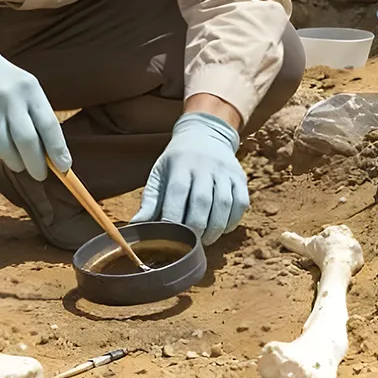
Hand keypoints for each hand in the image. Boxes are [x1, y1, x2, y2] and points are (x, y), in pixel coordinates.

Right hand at [0, 32, 68, 180]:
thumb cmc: (4, 82)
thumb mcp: (27, 89)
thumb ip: (38, 118)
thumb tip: (51, 157)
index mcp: (30, 90)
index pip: (49, 125)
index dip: (58, 150)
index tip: (64, 167)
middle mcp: (10, 98)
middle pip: (27, 142)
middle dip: (35, 165)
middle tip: (39, 174)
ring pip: (3, 150)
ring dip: (11, 161)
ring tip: (13, 158)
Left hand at [136, 112, 247, 244]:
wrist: (205, 135)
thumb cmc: (177, 161)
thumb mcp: (160, 174)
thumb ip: (150, 201)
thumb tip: (136, 226)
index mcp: (180, 164)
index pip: (177, 192)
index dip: (174, 217)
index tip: (170, 237)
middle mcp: (204, 165)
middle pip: (202, 201)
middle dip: (196, 228)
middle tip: (191, 243)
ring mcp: (224, 171)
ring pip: (223, 204)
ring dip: (215, 229)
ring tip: (206, 240)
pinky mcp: (240, 177)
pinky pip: (240, 203)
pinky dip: (232, 221)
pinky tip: (222, 228)